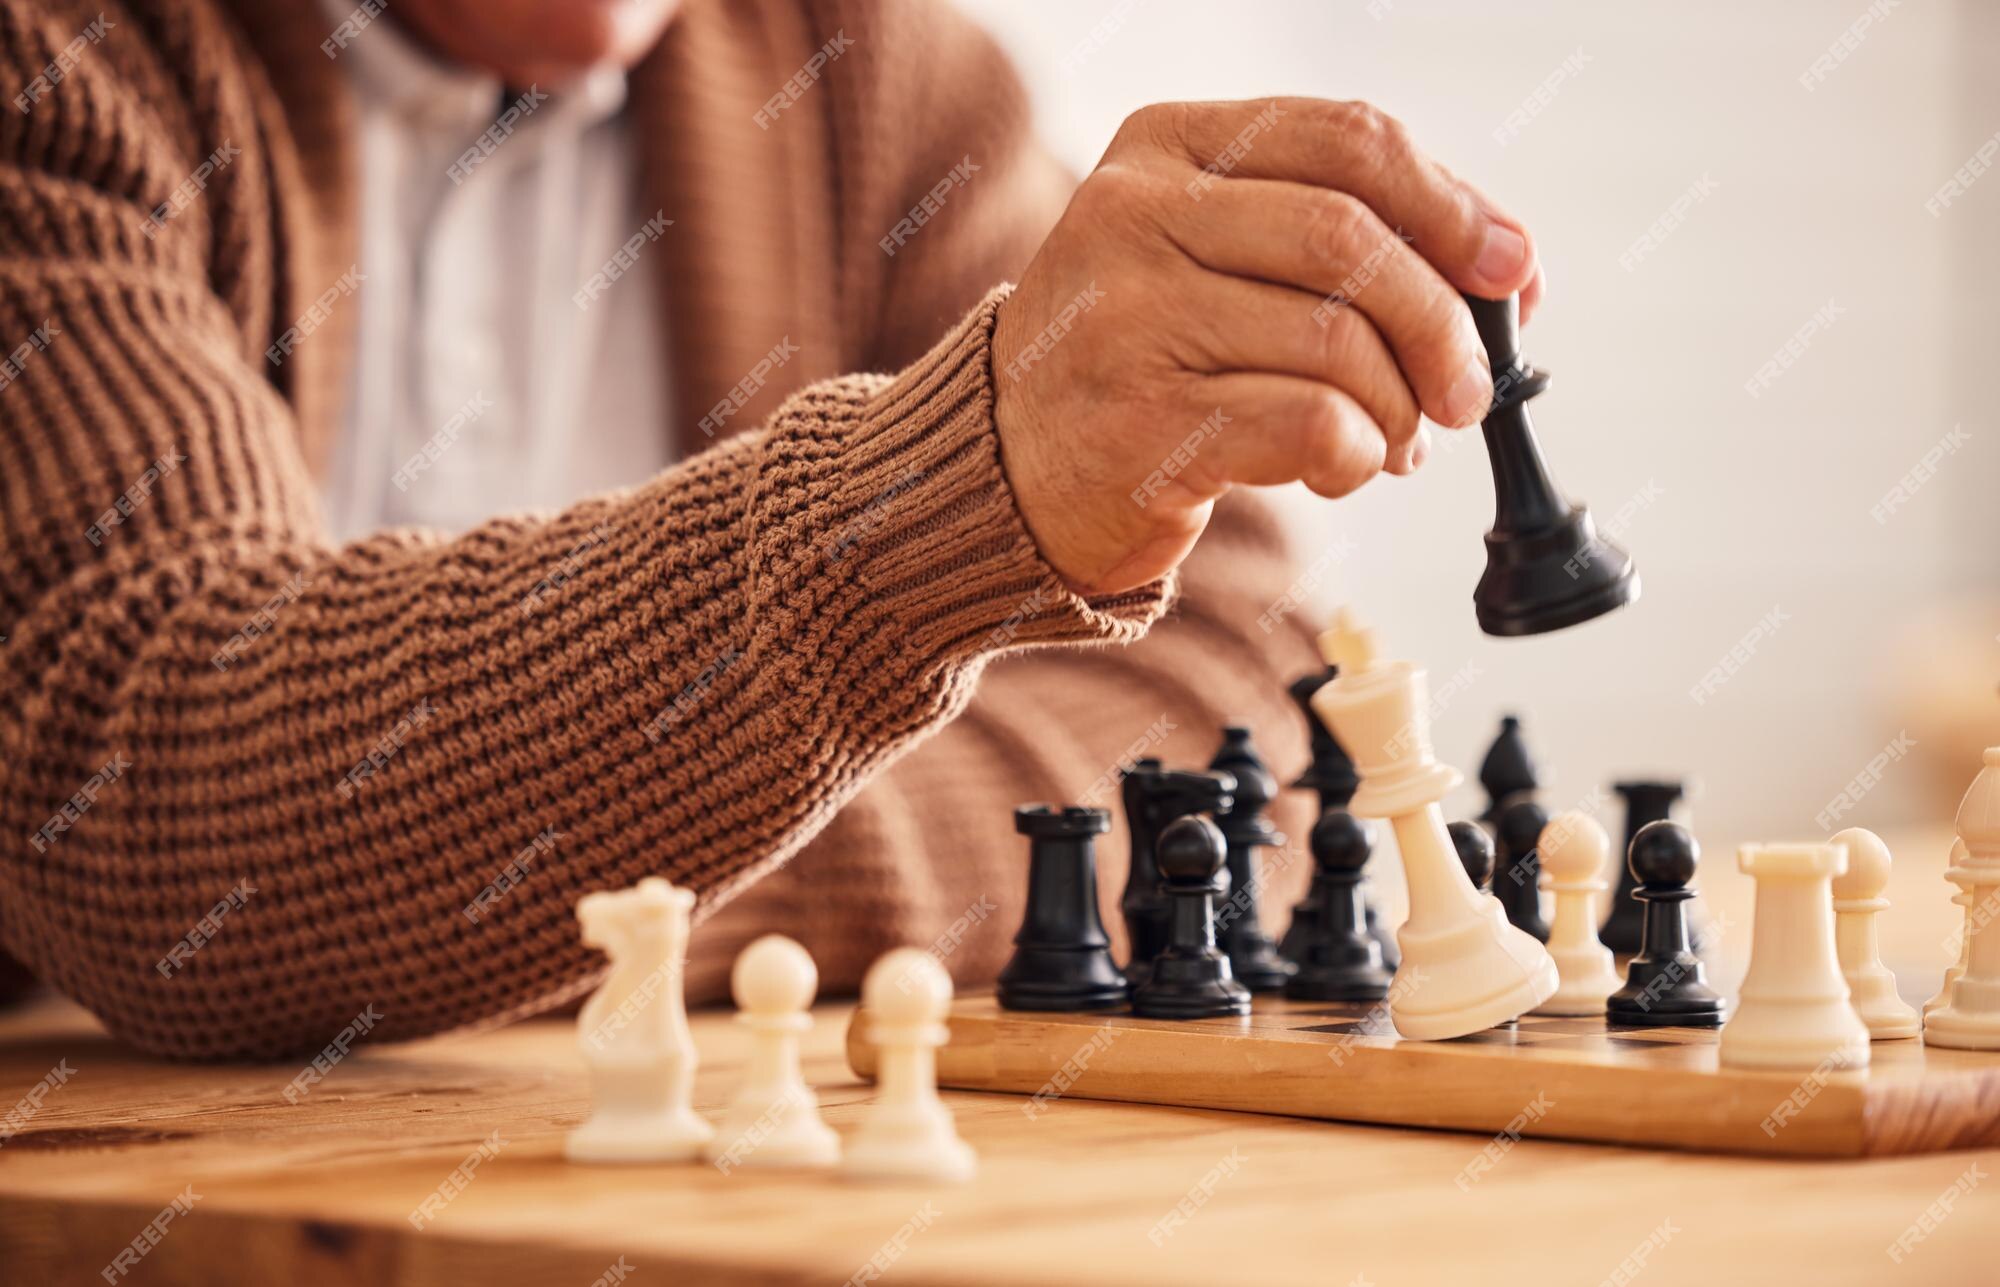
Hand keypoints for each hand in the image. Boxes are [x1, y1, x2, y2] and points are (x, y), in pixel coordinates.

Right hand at [992, 98, 1542, 594]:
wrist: (1004, 465)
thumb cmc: (1143, 356)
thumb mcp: (1212, 254)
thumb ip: (1337, 238)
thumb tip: (1509, 268)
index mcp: (1165, 144)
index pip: (1349, 140)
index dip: (1454, 205)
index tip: (1510, 270)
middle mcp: (1134, 214)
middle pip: (1352, 239)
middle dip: (1441, 324)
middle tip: (1468, 389)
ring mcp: (1128, 317)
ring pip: (1337, 342)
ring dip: (1399, 407)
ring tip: (1395, 440)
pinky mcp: (1141, 421)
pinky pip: (1308, 424)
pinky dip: (1356, 453)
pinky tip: (1342, 468)